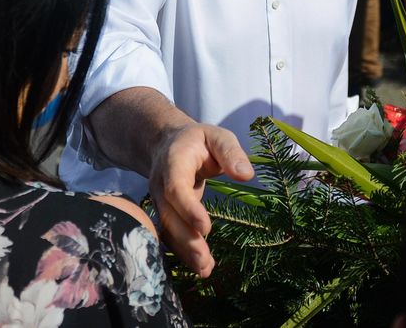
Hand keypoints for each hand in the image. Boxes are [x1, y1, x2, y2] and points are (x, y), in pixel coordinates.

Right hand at [148, 123, 252, 276]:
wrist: (166, 143)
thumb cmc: (197, 141)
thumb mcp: (217, 136)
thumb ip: (231, 153)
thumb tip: (246, 175)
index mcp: (173, 162)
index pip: (175, 188)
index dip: (188, 209)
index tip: (206, 228)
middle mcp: (160, 184)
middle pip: (169, 215)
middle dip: (186, 239)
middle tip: (205, 259)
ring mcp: (159, 201)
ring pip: (168, 229)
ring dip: (185, 251)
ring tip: (205, 269)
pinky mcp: (165, 213)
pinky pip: (171, 235)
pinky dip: (184, 252)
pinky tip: (201, 266)